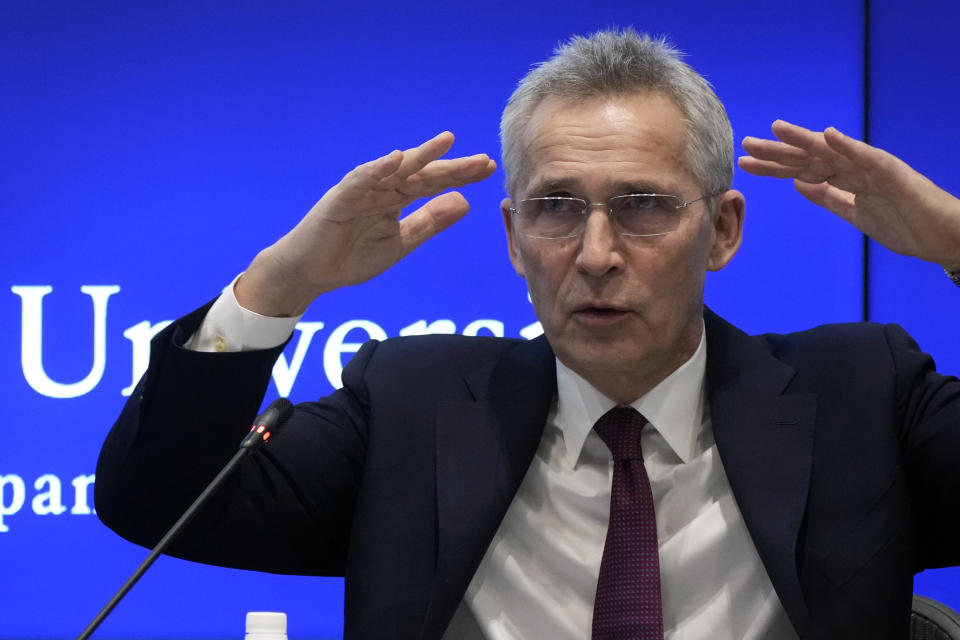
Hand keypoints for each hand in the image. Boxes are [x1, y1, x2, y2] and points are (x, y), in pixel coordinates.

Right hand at [237, 131, 496, 315]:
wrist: (310, 273)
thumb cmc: (350, 257)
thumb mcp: (401, 242)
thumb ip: (429, 222)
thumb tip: (465, 202)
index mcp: (397, 200)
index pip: (434, 184)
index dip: (460, 176)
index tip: (489, 169)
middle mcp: (382, 189)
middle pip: (422, 174)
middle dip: (452, 167)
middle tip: (483, 161)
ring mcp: (361, 190)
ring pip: (395, 170)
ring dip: (420, 155)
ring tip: (447, 141)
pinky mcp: (340, 198)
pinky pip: (360, 179)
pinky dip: (377, 168)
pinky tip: (397, 158)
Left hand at [738, 120, 959, 271]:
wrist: (940, 237)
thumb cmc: (902, 223)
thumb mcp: (853, 213)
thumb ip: (828, 197)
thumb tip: (799, 183)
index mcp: (843, 178)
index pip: (801, 169)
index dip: (774, 166)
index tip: (745, 162)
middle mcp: (853, 167)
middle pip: (808, 157)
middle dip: (777, 152)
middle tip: (746, 144)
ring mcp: (871, 168)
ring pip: (831, 151)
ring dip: (804, 139)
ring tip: (777, 128)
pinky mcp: (891, 172)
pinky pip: (866, 157)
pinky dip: (847, 146)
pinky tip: (828, 134)